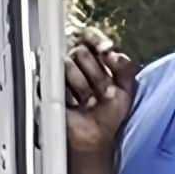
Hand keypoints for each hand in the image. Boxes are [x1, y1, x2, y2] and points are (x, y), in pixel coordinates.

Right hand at [64, 27, 135, 153]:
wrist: (94, 136)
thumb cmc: (109, 115)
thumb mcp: (127, 89)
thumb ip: (126, 67)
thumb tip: (112, 53)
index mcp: (95, 61)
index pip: (90, 37)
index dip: (96, 41)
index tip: (104, 50)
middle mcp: (76, 65)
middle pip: (80, 51)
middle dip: (95, 74)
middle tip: (101, 91)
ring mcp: (60, 76)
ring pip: (67, 64)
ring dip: (82, 87)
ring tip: (88, 101)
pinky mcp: (47, 87)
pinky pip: (53, 80)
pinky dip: (67, 95)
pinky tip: (74, 105)